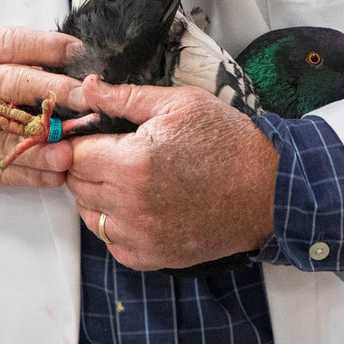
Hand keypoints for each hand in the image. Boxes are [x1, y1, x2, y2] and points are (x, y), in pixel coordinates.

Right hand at [0, 27, 86, 188]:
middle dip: (50, 90)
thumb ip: (12, 54)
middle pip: (8, 86)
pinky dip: (29, 175)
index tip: (79, 52)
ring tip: (69, 151)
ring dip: (40, 146)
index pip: (9, 44)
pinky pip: (0, 170)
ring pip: (3, 138)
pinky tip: (55, 176)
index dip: (46, 46)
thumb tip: (69, 58)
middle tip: (84, 97)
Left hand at [65, 76, 278, 270]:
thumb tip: (87, 87)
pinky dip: (117, 227)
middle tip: (114, 154)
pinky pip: (113, 244)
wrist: (268, 187)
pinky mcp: (154, 256)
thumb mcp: (179, 104)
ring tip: (127, 179)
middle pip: (78, 185)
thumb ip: (125, 97)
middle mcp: (132, 203)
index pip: (75, 155)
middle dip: (88, 167)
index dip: (81, 141)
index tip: (92, 137)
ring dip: (99, 197)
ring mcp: (142, 235)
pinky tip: (138, 207)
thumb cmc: (228, 142)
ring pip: (90, 217)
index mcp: (133, 161)